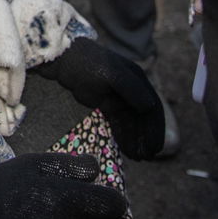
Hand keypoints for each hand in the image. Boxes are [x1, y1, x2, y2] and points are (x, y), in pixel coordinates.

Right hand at [0, 153, 126, 218]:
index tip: (101, 199)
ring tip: (72, 214)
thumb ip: (70, 166)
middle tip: (88, 210)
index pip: (115, 205)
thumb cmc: (6, 188)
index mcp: (69, 199)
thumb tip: (97, 168)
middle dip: (104, 216)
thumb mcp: (35, 164)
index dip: (111, 200)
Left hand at [35, 37, 163, 159]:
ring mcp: (119, 97)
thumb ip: (131, 89)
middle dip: (146, 138)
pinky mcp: (106, 104)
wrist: (62, 61)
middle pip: (144, 118)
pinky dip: (124, 136)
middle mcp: (132, 88)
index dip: (155, 129)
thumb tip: (150, 107)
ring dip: (136, 140)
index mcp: (137, 78)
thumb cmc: (87, 63)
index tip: (154, 148)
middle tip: (146, 157)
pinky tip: (126, 150)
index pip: (153, 107)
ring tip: (136, 157)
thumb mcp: (111, 73)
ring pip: (132, 123)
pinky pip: (119, 123)